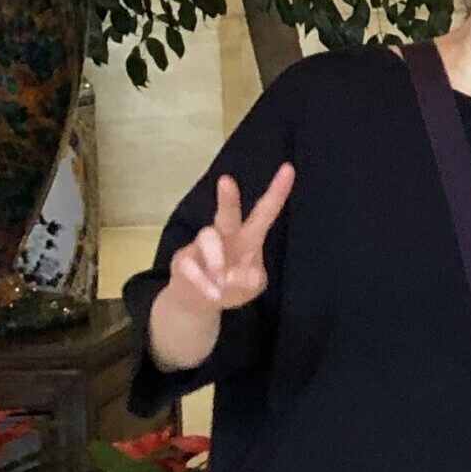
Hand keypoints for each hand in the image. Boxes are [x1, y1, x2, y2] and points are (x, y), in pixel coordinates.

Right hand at [165, 164, 295, 317]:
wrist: (196, 303)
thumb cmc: (231, 285)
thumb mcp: (252, 285)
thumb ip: (252, 279)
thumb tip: (237, 275)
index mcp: (249, 237)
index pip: (265, 211)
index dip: (277, 191)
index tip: (289, 168)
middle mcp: (225, 236)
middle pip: (227, 214)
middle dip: (228, 198)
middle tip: (226, 181)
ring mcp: (200, 246)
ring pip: (208, 237)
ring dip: (217, 259)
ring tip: (223, 282)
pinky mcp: (182, 260)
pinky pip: (191, 266)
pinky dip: (204, 283)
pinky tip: (213, 294)